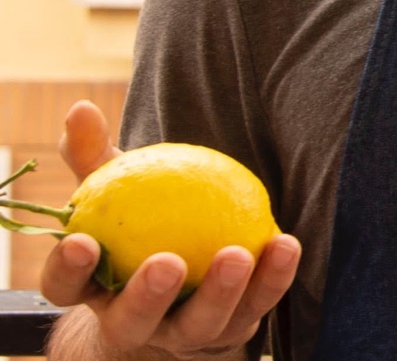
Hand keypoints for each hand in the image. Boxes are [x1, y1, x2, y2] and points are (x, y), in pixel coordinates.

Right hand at [39, 100, 301, 358]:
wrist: (187, 282)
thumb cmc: (142, 221)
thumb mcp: (117, 190)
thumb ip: (95, 156)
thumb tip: (81, 109)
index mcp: (94, 290)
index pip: (66, 287)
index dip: (67, 270)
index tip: (81, 242)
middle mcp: (133, 321)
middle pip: (133, 319)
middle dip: (148, 296)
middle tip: (168, 261)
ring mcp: (184, 333)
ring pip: (200, 323)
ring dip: (221, 292)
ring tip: (237, 253)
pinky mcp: (232, 330)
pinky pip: (257, 306)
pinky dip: (273, 277)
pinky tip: (285, 243)